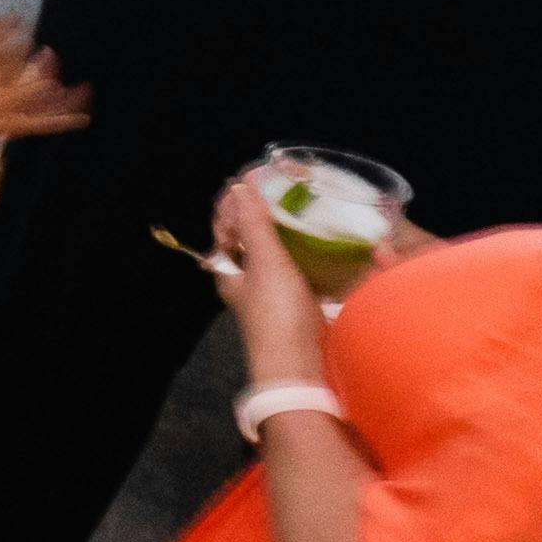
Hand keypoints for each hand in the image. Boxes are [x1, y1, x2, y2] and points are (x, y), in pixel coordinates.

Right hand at [0, 16, 83, 165]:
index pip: (1, 31)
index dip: (13, 24)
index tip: (20, 21)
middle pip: (23, 54)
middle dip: (33, 51)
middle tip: (43, 51)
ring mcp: (0, 100)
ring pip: (40, 84)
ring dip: (51, 75)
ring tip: (56, 67)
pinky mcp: (6, 125)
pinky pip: (41, 122)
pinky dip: (64, 120)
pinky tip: (83, 117)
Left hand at [204, 169, 335, 376]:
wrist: (300, 366)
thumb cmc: (277, 313)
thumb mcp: (265, 263)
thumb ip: (254, 226)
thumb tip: (240, 187)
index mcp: (228, 270)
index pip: (224, 226)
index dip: (234, 201)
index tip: (252, 175)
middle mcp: (244, 282)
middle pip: (246, 239)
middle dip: (259, 213)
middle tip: (281, 187)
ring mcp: (269, 294)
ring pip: (269, 253)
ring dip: (281, 230)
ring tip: (300, 207)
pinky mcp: (294, 305)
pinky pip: (292, 269)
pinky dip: (300, 250)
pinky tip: (318, 243)